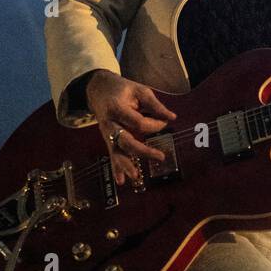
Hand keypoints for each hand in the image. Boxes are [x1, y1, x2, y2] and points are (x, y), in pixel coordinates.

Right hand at [86, 70, 177, 186]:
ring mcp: (107, 133)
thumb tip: (172, 118)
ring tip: (136, 177)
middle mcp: (109, 123)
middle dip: (143, 151)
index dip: (154, 124)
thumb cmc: (122, 89)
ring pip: (117, 151)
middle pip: (126, 140)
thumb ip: (155, 105)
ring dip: (126, 165)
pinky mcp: (108, 139)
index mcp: (117, 108)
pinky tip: (121, 181)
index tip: (165, 122)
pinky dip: (116, 168)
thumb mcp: (139, 90)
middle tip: (161, 157)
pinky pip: (112, 154)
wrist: (97, 88)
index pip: (139, 122)